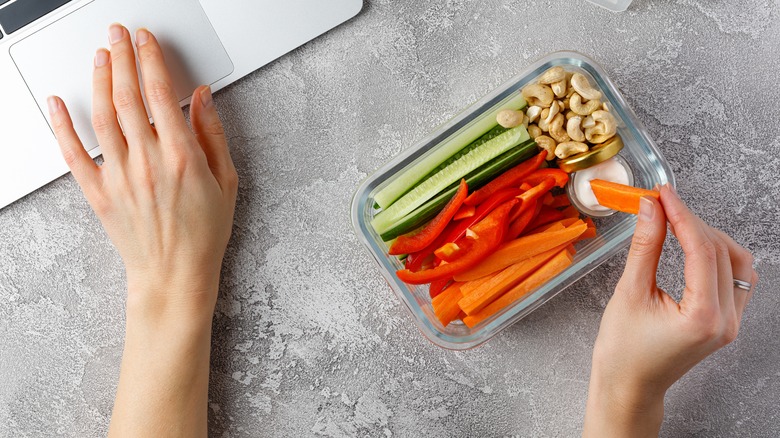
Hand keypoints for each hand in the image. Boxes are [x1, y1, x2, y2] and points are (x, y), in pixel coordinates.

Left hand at [47, 25, 237, 314]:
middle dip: (122, 58)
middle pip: (128, 97)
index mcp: (181, 157)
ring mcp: (119, 177)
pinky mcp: (99, 193)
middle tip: (118, 34)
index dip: (151, 61)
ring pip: (102, 117)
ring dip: (99, 81)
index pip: (160, 94)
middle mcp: (147, 162)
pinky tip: (58, 102)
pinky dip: (62, 125)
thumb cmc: (204, 234)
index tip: (146, 41)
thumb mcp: (226, 182)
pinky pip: (74, 154)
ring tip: (100, 56)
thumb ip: (213, 135)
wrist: (175, 276)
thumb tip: (201, 99)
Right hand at [583, 184, 756, 436]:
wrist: (628, 386)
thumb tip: (651, 209)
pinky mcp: (726, 322)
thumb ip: (644, 247)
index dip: (682, 215)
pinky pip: (735, 277)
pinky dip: (716, 255)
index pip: (702, 249)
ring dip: (709, 237)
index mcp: (703, 317)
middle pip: (722, 251)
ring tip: (676, 223)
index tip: (663, 193)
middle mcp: (726, 321)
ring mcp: (731, 323)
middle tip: (662, 204)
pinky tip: (692, 245)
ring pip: (737, 262)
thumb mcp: (629, 293)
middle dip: (692, 222)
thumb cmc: (622, 351)